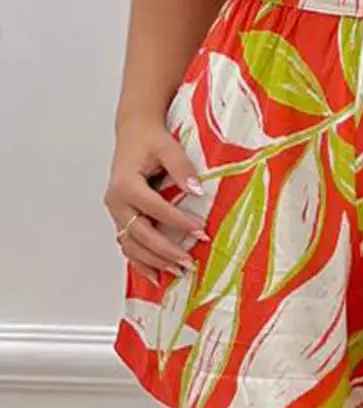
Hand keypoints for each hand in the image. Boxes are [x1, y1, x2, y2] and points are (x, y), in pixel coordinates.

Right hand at [104, 117, 209, 284]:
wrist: (134, 132)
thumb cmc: (150, 139)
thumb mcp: (168, 147)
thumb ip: (182, 169)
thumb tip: (197, 191)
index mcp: (126, 184)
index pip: (154, 209)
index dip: (177, 222)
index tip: (200, 231)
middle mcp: (116, 202)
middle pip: (140, 234)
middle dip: (165, 250)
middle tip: (188, 262)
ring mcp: (116, 212)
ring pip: (131, 245)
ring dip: (153, 261)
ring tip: (177, 271)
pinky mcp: (121, 217)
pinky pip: (128, 244)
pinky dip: (140, 261)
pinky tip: (156, 274)